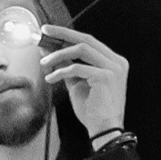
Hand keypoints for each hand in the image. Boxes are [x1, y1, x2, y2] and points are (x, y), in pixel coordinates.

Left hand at [39, 24, 128, 138]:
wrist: (103, 128)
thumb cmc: (92, 108)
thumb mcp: (76, 83)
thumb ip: (66, 66)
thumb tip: (49, 52)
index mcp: (112, 61)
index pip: (88, 41)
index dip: (68, 34)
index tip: (50, 31)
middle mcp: (116, 61)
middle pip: (86, 39)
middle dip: (63, 34)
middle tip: (44, 32)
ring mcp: (113, 68)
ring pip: (81, 50)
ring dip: (59, 55)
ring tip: (44, 63)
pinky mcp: (105, 77)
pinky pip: (77, 68)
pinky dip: (61, 71)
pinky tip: (50, 78)